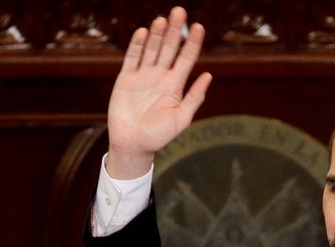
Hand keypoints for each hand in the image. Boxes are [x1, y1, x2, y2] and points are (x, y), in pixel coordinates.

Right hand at [106, 6, 211, 178]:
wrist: (133, 145)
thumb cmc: (159, 135)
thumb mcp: (182, 118)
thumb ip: (194, 97)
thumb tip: (208, 75)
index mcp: (175, 86)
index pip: (186, 58)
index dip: (192, 42)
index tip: (198, 26)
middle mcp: (160, 77)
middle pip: (169, 48)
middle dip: (175, 31)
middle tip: (180, 11)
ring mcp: (143, 76)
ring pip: (151, 49)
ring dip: (157, 34)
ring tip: (164, 19)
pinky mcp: (126, 79)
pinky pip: (132, 58)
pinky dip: (137, 45)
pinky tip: (143, 32)